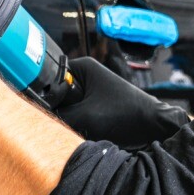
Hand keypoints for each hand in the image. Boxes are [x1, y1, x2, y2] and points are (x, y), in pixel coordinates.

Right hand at [56, 57, 188, 149]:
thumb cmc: (126, 114)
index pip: (49, 75)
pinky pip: (73, 111)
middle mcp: (83, 75)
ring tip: (74, 124)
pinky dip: (73, 121)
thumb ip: (59, 117)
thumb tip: (40, 122)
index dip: (44, 92)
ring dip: (65, 116)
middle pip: (55, 91)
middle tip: (61, 118)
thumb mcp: (86, 116)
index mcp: (81, 67)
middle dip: (56, 107)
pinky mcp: (91, 104)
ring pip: (63, 104)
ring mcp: (87, 90)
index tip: (43, 106)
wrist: (153, 126)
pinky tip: (79, 127)